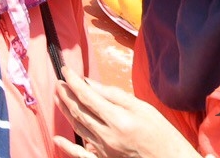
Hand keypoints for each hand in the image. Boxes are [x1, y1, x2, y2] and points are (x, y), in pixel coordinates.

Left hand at [54, 70, 199, 157]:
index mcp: (118, 120)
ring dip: (65, 111)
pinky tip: (57, 138)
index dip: (73, 81)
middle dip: (66, 94)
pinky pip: (82, 155)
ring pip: (78, 127)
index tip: (66, 70)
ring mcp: (105, 150)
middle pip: (79, 111)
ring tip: (58, 96)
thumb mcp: (142, 108)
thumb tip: (89, 83)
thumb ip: (113, 95)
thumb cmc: (162, 134)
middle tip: (59, 82)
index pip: (86, 96)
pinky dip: (68, 147)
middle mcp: (108, 136)